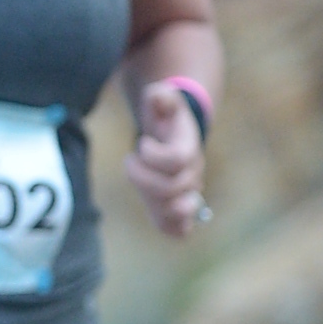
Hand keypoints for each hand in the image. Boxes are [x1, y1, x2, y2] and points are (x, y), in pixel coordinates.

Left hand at [125, 78, 207, 238]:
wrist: (175, 136)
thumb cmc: (165, 117)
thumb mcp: (162, 99)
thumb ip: (161, 95)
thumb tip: (159, 97)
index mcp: (188, 147)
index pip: (177, 159)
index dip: (154, 154)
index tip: (142, 143)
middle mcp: (192, 172)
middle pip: (173, 188)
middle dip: (143, 177)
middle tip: (130, 161)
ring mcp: (187, 191)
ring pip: (178, 211)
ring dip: (154, 204)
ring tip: (140, 188)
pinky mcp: (177, 206)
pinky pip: (181, 227)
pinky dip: (172, 228)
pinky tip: (163, 220)